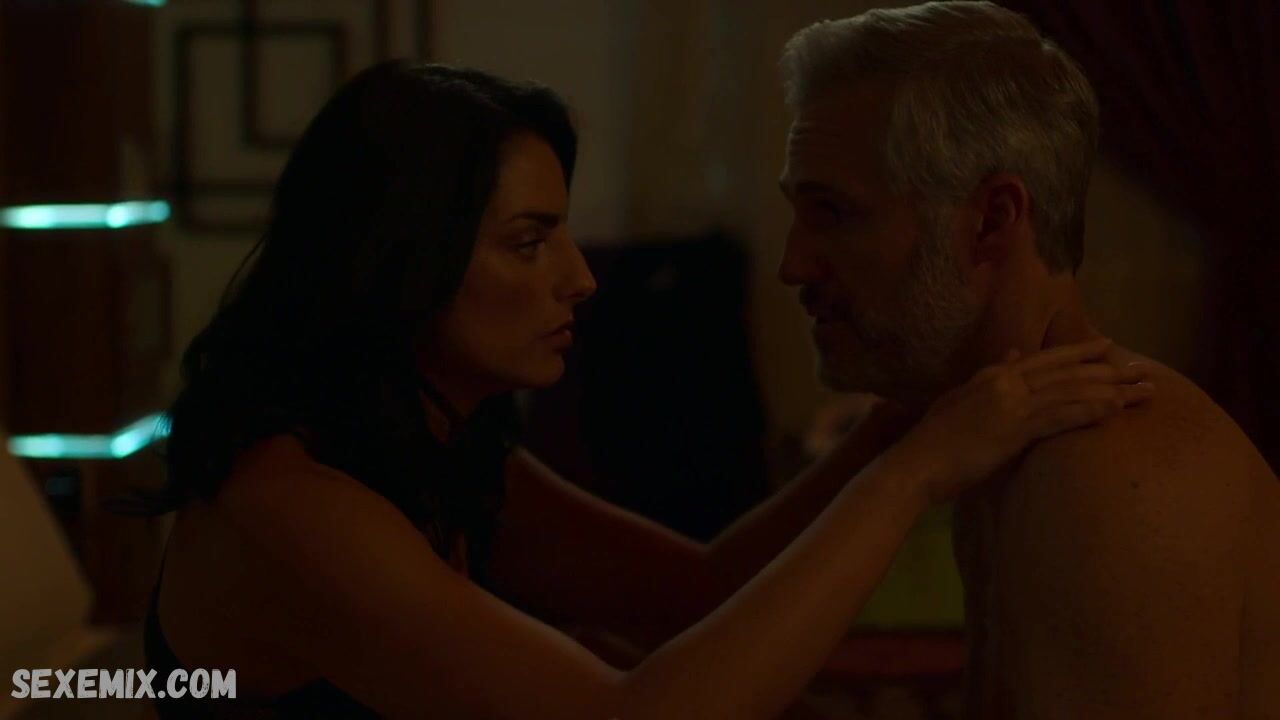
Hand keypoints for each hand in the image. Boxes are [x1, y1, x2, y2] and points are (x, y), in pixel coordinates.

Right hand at [894, 337, 1152, 502]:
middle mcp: (1007, 381)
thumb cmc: (936, 440)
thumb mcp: (962, 400)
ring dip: (1112, 390)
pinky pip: (1061, 415)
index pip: (1045, 359)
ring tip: (1144, 391)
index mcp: (994, 376)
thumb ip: (989, 377)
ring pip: (1071, 390)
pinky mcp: (1015, 427)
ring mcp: (1012, 402)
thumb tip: (1012, 357)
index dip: (1079, 352)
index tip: (1108, 347)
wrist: (917, 462)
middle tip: (1143, 368)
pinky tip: (1116, 409)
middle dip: (1108, 369)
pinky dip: (1090, 410)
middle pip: (1067, 371)